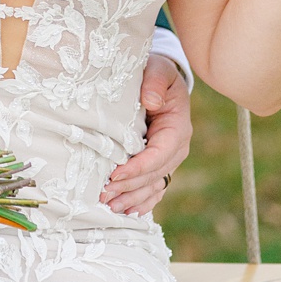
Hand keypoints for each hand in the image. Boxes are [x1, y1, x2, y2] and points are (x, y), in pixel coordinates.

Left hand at [101, 55, 192, 216]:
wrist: (160, 81)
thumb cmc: (156, 74)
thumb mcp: (159, 69)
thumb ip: (155, 81)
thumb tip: (150, 101)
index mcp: (178, 127)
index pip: (159, 154)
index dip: (138, 167)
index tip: (114, 174)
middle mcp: (177, 148)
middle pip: (154, 175)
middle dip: (129, 187)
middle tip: (103, 195)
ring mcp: (170, 160)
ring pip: (153, 186)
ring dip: (132, 199)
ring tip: (109, 207)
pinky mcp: (161, 165)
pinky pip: (154, 189)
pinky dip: (141, 202)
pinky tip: (126, 212)